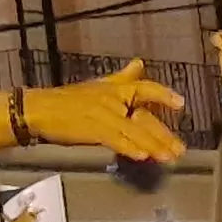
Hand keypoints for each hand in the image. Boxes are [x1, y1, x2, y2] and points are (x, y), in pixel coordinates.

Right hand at [32, 59, 186, 163]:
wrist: (41, 109)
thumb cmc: (68, 100)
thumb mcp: (98, 84)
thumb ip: (122, 77)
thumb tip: (139, 63)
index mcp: (115, 88)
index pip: (145, 88)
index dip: (163, 95)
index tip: (180, 104)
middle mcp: (113, 99)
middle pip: (144, 118)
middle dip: (163, 135)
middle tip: (180, 149)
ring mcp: (104, 114)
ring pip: (134, 131)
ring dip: (153, 146)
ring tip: (167, 158)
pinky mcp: (93, 130)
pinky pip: (116, 139)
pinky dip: (129, 148)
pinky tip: (141, 156)